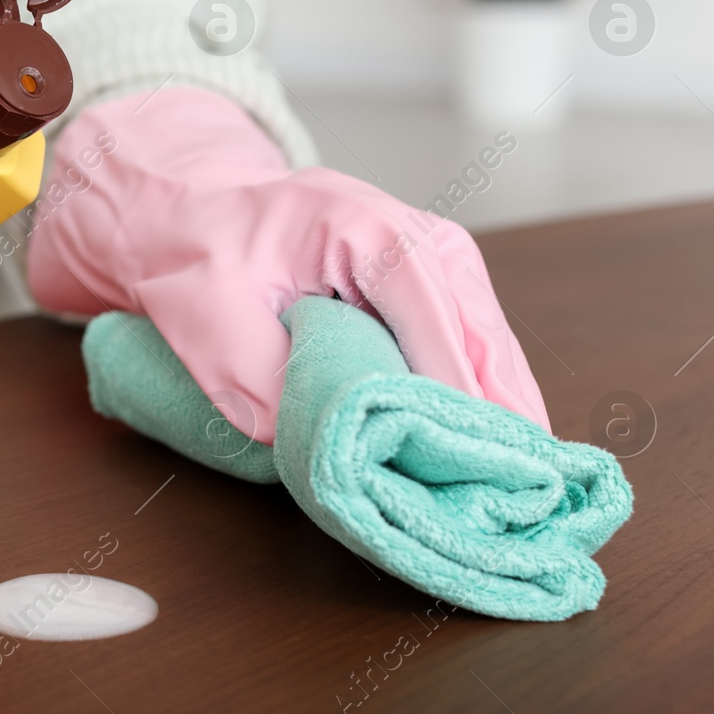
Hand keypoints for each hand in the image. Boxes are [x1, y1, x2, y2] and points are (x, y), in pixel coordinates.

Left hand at [28, 86, 548, 439]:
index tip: (464, 467)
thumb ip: (259, 383)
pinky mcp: (437, 285)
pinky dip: (482, 396)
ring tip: (513, 488)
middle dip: (495, 419)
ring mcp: (438, 257)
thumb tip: (321, 448)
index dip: (452, 401)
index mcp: (370, 232)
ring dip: (499, 413)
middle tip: (512, 498)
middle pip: (482, 339)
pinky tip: (488, 451)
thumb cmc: (204, 256)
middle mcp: (421, 236)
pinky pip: (474, 346)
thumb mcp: (209, 320)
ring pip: (491, 347)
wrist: (200, 215)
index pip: (435, 326)